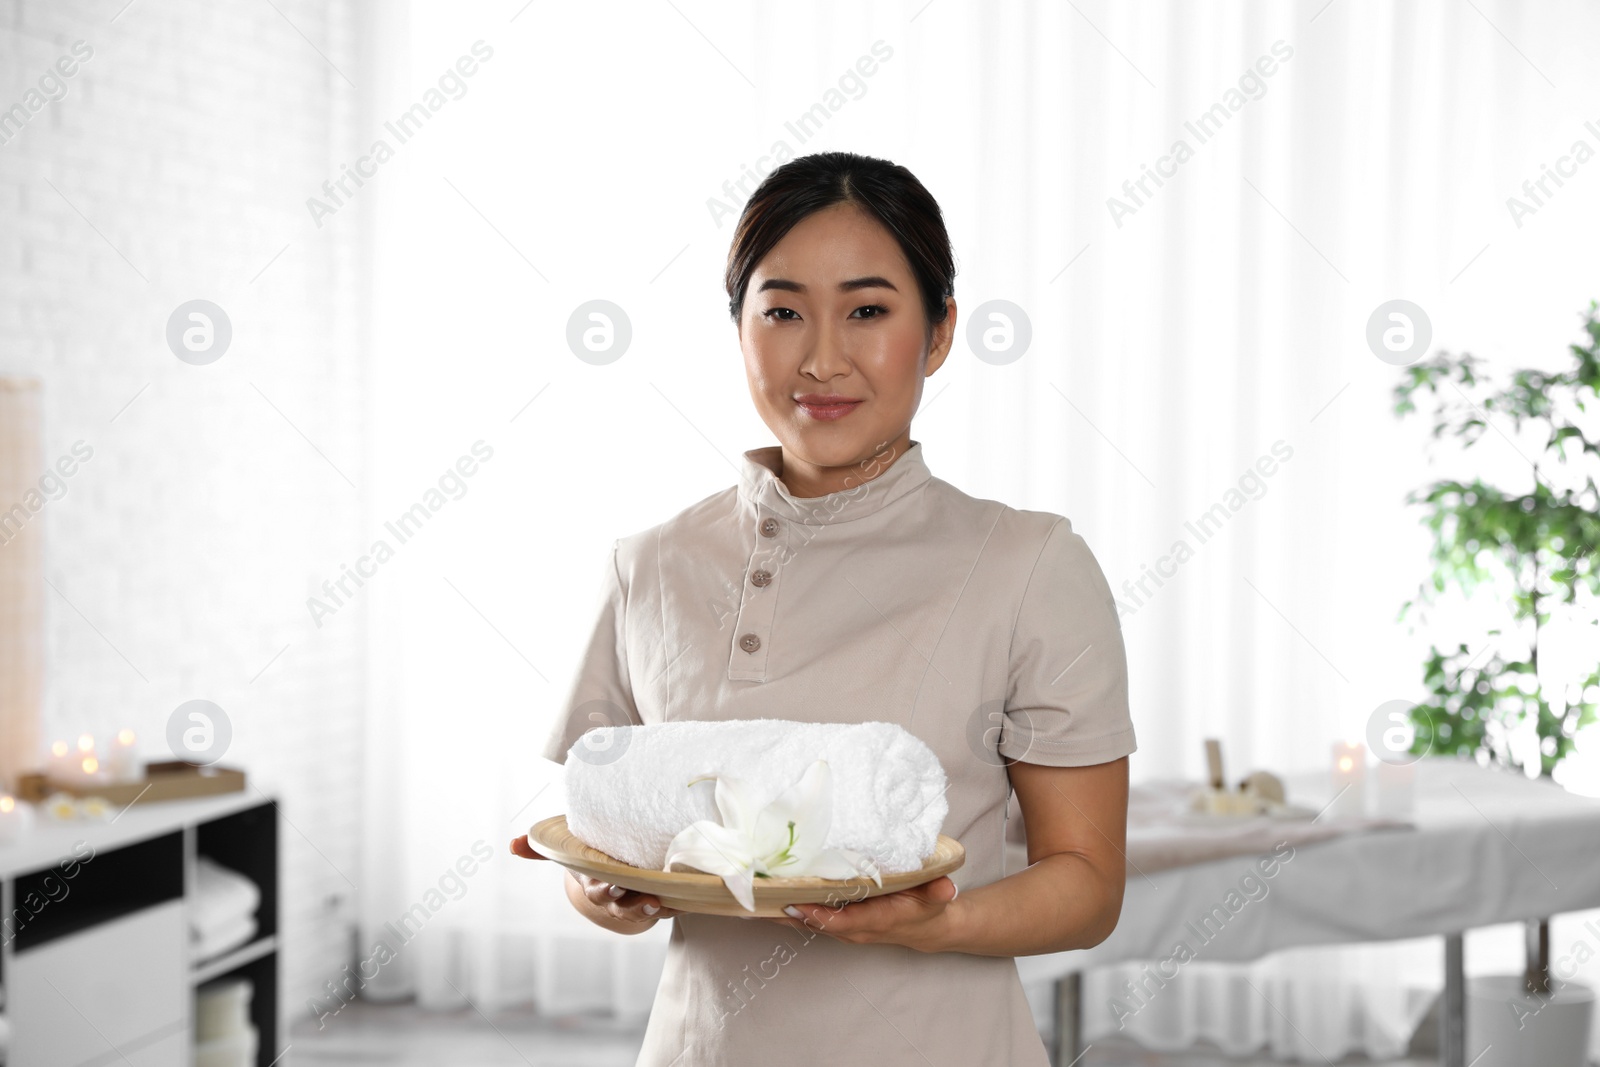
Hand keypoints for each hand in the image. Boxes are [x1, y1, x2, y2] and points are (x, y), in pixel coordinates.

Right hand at [509, 835, 682, 922]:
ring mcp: (639, 899)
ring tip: (663, 902)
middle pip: (622, 904)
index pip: (597, 889)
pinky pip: (671, 906)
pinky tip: (686, 900)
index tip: (611, 883)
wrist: (614, 867)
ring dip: (654, 908)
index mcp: (596, 882)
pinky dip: (677, 905)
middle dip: (631, 903)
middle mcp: (617, 895)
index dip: (604, 888)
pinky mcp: (662, 899)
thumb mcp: (568, 846)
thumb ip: (543, 848)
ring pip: (645, 910)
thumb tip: (512, 844)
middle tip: (645, 897)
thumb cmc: (590, 852)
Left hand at [765, 875, 959, 951]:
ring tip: (753, 895)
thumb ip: (938, 892)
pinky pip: (808, 917)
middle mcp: (855, 927)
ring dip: (781, 911)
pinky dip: (786, 909)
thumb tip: (945, 888)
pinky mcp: (836, 921)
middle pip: (817, 923)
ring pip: (808, 922)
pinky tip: (764, 897)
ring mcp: (843, 927)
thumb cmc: (927, 906)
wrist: (926, 926)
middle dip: (790, 912)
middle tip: (762, 896)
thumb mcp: (937, 897)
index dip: (822, 918)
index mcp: (877, 921)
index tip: (800, 907)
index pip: (845, 922)